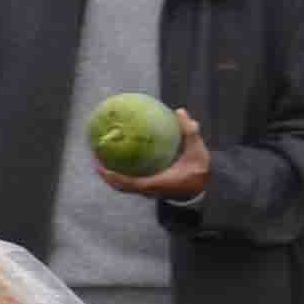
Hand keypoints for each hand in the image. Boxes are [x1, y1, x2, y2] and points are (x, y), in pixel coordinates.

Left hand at [101, 108, 215, 201]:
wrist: (207, 191)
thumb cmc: (200, 172)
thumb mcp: (197, 151)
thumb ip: (189, 132)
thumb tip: (180, 111)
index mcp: (155, 184)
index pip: (126, 182)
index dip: (110, 174)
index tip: (97, 162)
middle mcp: (148, 191)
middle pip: (119, 185)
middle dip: (105, 173)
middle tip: (95, 156)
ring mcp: (149, 192)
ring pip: (124, 186)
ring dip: (111, 174)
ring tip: (102, 157)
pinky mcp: (152, 190)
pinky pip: (131, 183)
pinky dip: (122, 174)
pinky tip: (120, 159)